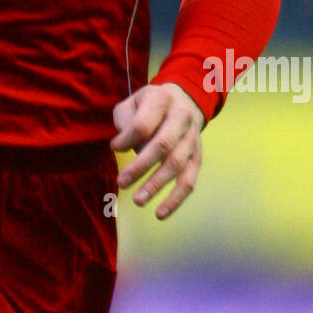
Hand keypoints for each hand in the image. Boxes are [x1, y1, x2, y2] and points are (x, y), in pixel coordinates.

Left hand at [110, 82, 205, 219]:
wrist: (185, 100)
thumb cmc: (150, 105)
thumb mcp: (133, 102)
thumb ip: (125, 121)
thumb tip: (123, 148)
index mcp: (162, 100)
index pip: (143, 124)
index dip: (127, 139)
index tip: (113, 148)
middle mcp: (182, 118)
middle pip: (162, 145)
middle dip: (140, 166)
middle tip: (121, 183)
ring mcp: (192, 139)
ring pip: (176, 165)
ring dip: (156, 185)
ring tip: (137, 201)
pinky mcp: (198, 158)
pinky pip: (189, 181)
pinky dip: (175, 199)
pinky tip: (160, 213)